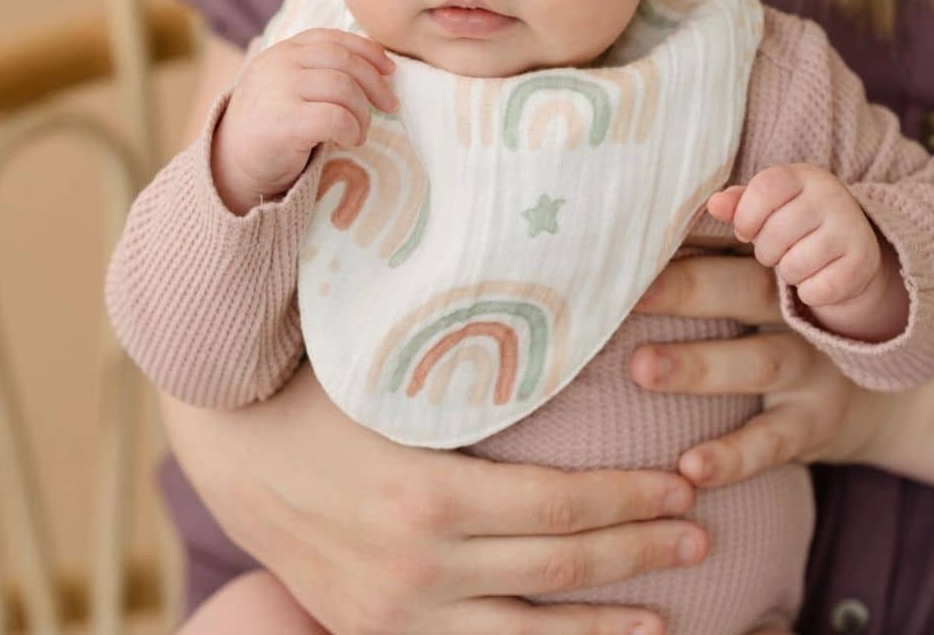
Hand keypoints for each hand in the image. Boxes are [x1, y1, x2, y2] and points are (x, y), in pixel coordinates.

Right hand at [161, 362, 710, 634]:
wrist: (231, 450)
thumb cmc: (317, 392)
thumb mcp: (392, 377)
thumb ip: (471, 373)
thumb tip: (561, 329)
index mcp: (429, 494)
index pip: (560, 504)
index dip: (630, 497)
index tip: (681, 483)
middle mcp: (420, 567)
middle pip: (559, 565)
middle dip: (641, 549)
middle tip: (702, 532)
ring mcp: (400, 613)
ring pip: (530, 631)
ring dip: (609, 620)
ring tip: (674, 605)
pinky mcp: (381, 633)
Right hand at [211, 29, 396, 214]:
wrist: (231, 164)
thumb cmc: (270, 125)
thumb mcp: (289, 85)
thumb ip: (319, 68)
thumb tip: (374, 59)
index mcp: (283, 51)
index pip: (333, 38)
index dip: (367, 51)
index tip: (390, 69)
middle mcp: (279, 64)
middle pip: (345, 62)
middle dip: (375, 84)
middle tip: (389, 106)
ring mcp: (278, 90)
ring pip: (344, 88)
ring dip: (363, 113)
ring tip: (360, 133)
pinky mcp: (283, 122)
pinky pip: (335, 118)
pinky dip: (351, 129)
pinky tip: (348, 141)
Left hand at [631, 253, 888, 487]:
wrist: (870, 395)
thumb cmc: (776, 326)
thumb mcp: (756, 282)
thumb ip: (705, 255)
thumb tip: (619, 234)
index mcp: (773, 263)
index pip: (732, 238)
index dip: (688, 229)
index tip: (633, 229)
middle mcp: (797, 307)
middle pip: (744, 287)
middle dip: (684, 288)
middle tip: (625, 292)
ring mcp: (812, 364)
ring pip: (758, 361)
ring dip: (698, 366)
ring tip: (641, 368)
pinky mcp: (815, 422)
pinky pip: (773, 440)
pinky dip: (733, 455)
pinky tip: (690, 467)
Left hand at [707, 164, 905, 340]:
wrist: (850, 246)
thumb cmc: (795, 220)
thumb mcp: (767, 205)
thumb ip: (738, 203)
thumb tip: (714, 204)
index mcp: (804, 176)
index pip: (765, 187)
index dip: (746, 215)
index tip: (745, 230)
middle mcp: (833, 196)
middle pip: (776, 232)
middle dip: (765, 251)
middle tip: (776, 250)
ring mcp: (851, 228)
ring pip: (795, 265)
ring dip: (788, 272)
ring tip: (799, 260)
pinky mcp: (863, 262)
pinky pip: (817, 290)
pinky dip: (809, 292)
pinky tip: (818, 278)